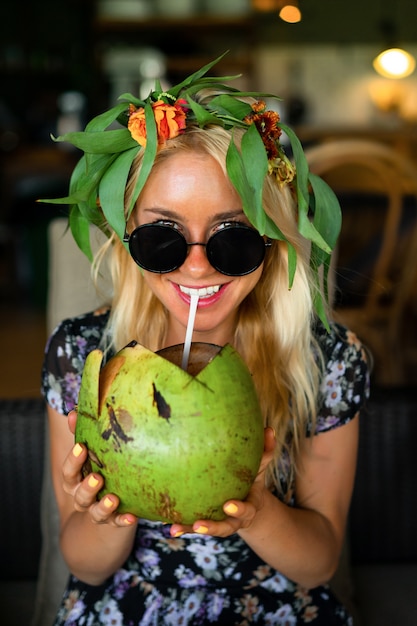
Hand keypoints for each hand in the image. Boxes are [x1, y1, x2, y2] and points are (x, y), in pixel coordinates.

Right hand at [63, 409, 137, 527]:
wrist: (106, 510)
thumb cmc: (97, 470)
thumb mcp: (90, 454)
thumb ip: (82, 434)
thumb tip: (75, 411)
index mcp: (75, 480)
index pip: (69, 471)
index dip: (74, 459)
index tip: (82, 446)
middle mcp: (83, 497)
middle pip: (79, 494)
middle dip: (87, 486)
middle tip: (97, 477)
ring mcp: (98, 511)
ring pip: (95, 513)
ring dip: (103, 506)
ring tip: (112, 498)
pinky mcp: (114, 521)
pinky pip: (117, 523)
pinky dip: (123, 520)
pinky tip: (131, 516)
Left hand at [170, 426, 275, 537]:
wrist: (245, 504)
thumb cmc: (251, 480)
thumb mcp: (259, 468)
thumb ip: (265, 452)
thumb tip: (269, 429)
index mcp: (249, 507)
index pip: (246, 510)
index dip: (239, 509)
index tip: (228, 504)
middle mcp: (234, 520)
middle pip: (225, 528)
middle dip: (212, 527)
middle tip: (198, 525)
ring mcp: (219, 523)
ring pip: (204, 529)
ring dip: (189, 529)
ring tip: (173, 528)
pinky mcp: (204, 523)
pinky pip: (191, 526)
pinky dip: (181, 526)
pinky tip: (167, 524)